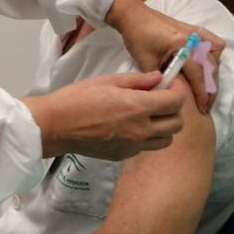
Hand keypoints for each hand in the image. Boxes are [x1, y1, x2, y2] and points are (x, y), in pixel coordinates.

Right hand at [22, 71, 185, 160]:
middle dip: (174, 109)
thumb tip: (158, 78)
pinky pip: (146, 147)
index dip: (178, 91)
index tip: (170, 84)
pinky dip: (146, 136)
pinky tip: (130, 126)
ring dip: (163, 126)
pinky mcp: (123, 155)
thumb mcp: (108, 80)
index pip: (175, 102)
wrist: (56, 125)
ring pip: (165, 140)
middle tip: (160, 98)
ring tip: (148, 115)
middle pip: (177, 124)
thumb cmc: (78, 98)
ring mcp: (133, 146)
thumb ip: (137, 80)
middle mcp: (140, 130)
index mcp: (138, 107)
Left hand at [105, 0, 223, 112]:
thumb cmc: (137, 36)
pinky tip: (206, 66)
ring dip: (213, 73)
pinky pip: (213, 44)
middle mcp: (195, 37)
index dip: (202, 93)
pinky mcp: (194, 29)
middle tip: (206, 104)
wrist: (133, 15)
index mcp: (183, 44)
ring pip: (216, 55)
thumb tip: (169, 96)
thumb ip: (160, 79)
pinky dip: (213, 56)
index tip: (203, 108)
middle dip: (211, 87)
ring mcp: (196, 31)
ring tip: (206, 88)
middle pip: (211, 66)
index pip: (198, 74)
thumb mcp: (146, 61)